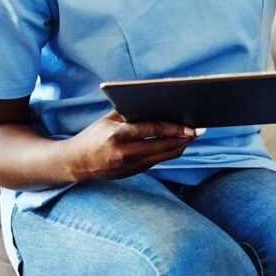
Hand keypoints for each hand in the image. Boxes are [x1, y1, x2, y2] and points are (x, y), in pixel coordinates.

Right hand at [64, 109, 200, 181]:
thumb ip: (132, 112)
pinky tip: (179, 143)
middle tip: (200, 130)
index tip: (191, 127)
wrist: (76, 163)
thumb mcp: (109, 119)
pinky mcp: (134, 173)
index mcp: (118, 135)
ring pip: (165, 156)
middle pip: (164, 146)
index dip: (175, 129)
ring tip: (192, 136)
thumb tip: (159, 103)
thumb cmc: (94, 135)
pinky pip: (158, 161)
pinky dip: (170, 151)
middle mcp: (125, 153)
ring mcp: (130, 166)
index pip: (153, 130)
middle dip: (185, 138)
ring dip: (181, 146)